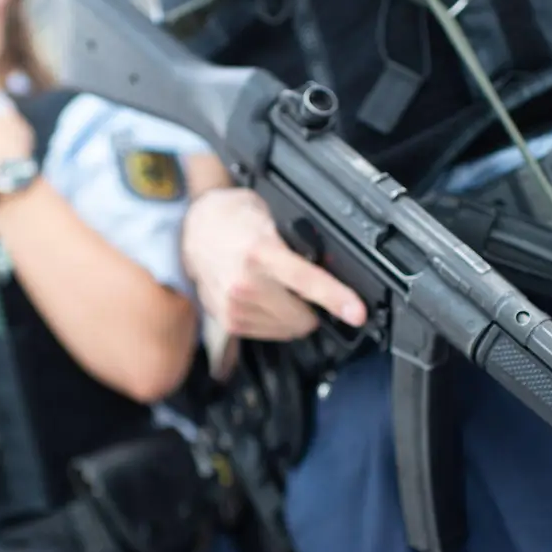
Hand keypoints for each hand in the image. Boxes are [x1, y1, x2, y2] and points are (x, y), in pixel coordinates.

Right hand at [182, 188, 365, 339]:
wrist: (195, 229)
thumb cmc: (235, 220)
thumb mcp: (272, 218)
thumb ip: (300, 243)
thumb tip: (332, 264)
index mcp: (260, 252)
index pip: (307, 281)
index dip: (337, 298)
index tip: (356, 313)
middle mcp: (245, 283)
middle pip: (300, 316)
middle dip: (313, 308)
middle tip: (307, 290)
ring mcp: (233, 306)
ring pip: (286, 329)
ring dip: (292, 316)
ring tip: (277, 289)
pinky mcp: (226, 320)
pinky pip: (266, 333)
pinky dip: (274, 321)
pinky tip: (265, 300)